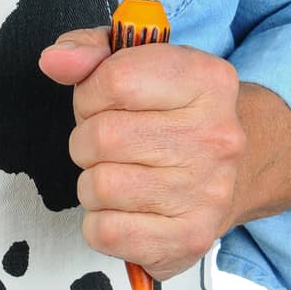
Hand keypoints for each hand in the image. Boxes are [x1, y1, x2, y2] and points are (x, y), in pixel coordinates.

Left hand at [39, 27, 244, 281]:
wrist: (236, 169)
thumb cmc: (171, 113)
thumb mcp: (137, 62)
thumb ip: (90, 51)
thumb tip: (55, 60)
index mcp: (207, 80)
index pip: (115, 80)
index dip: (89, 93)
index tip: (101, 102)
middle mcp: (216, 135)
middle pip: (102, 137)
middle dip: (86, 140)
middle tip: (108, 144)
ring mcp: (206, 191)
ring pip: (98, 187)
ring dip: (92, 182)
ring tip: (119, 174)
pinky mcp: (190, 237)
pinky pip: (105, 232)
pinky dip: (100, 222)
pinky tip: (125, 208)